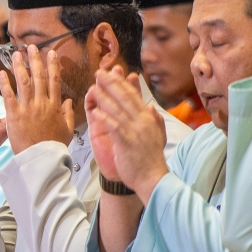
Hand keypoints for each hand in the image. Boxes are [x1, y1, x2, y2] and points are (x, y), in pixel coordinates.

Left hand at [0, 46, 74, 153]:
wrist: (41, 160)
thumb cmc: (53, 148)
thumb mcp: (67, 130)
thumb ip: (68, 114)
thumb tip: (68, 101)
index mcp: (55, 106)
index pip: (54, 81)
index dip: (53, 65)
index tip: (51, 53)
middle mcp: (42, 104)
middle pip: (39, 77)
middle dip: (36, 60)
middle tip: (31, 46)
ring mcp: (28, 109)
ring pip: (24, 82)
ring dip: (20, 66)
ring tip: (16, 54)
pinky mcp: (14, 116)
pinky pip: (9, 96)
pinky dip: (5, 84)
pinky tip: (1, 73)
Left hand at [91, 67, 169, 203]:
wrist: (152, 179)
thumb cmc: (151, 160)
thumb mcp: (157, 137)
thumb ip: (155, 121)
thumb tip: (151, 107)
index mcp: (148, 119)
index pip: (134, 97)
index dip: (124, 83)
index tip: (115, 72)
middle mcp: (142, 121)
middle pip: (125, 98)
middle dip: (112, 84)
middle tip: (100, 73)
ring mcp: (134, 131)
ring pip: (117, 110)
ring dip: (105, 97)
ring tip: (93, 87)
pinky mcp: (126, 142)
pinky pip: (114, 126)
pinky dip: (105, 117)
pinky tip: (95, 110)